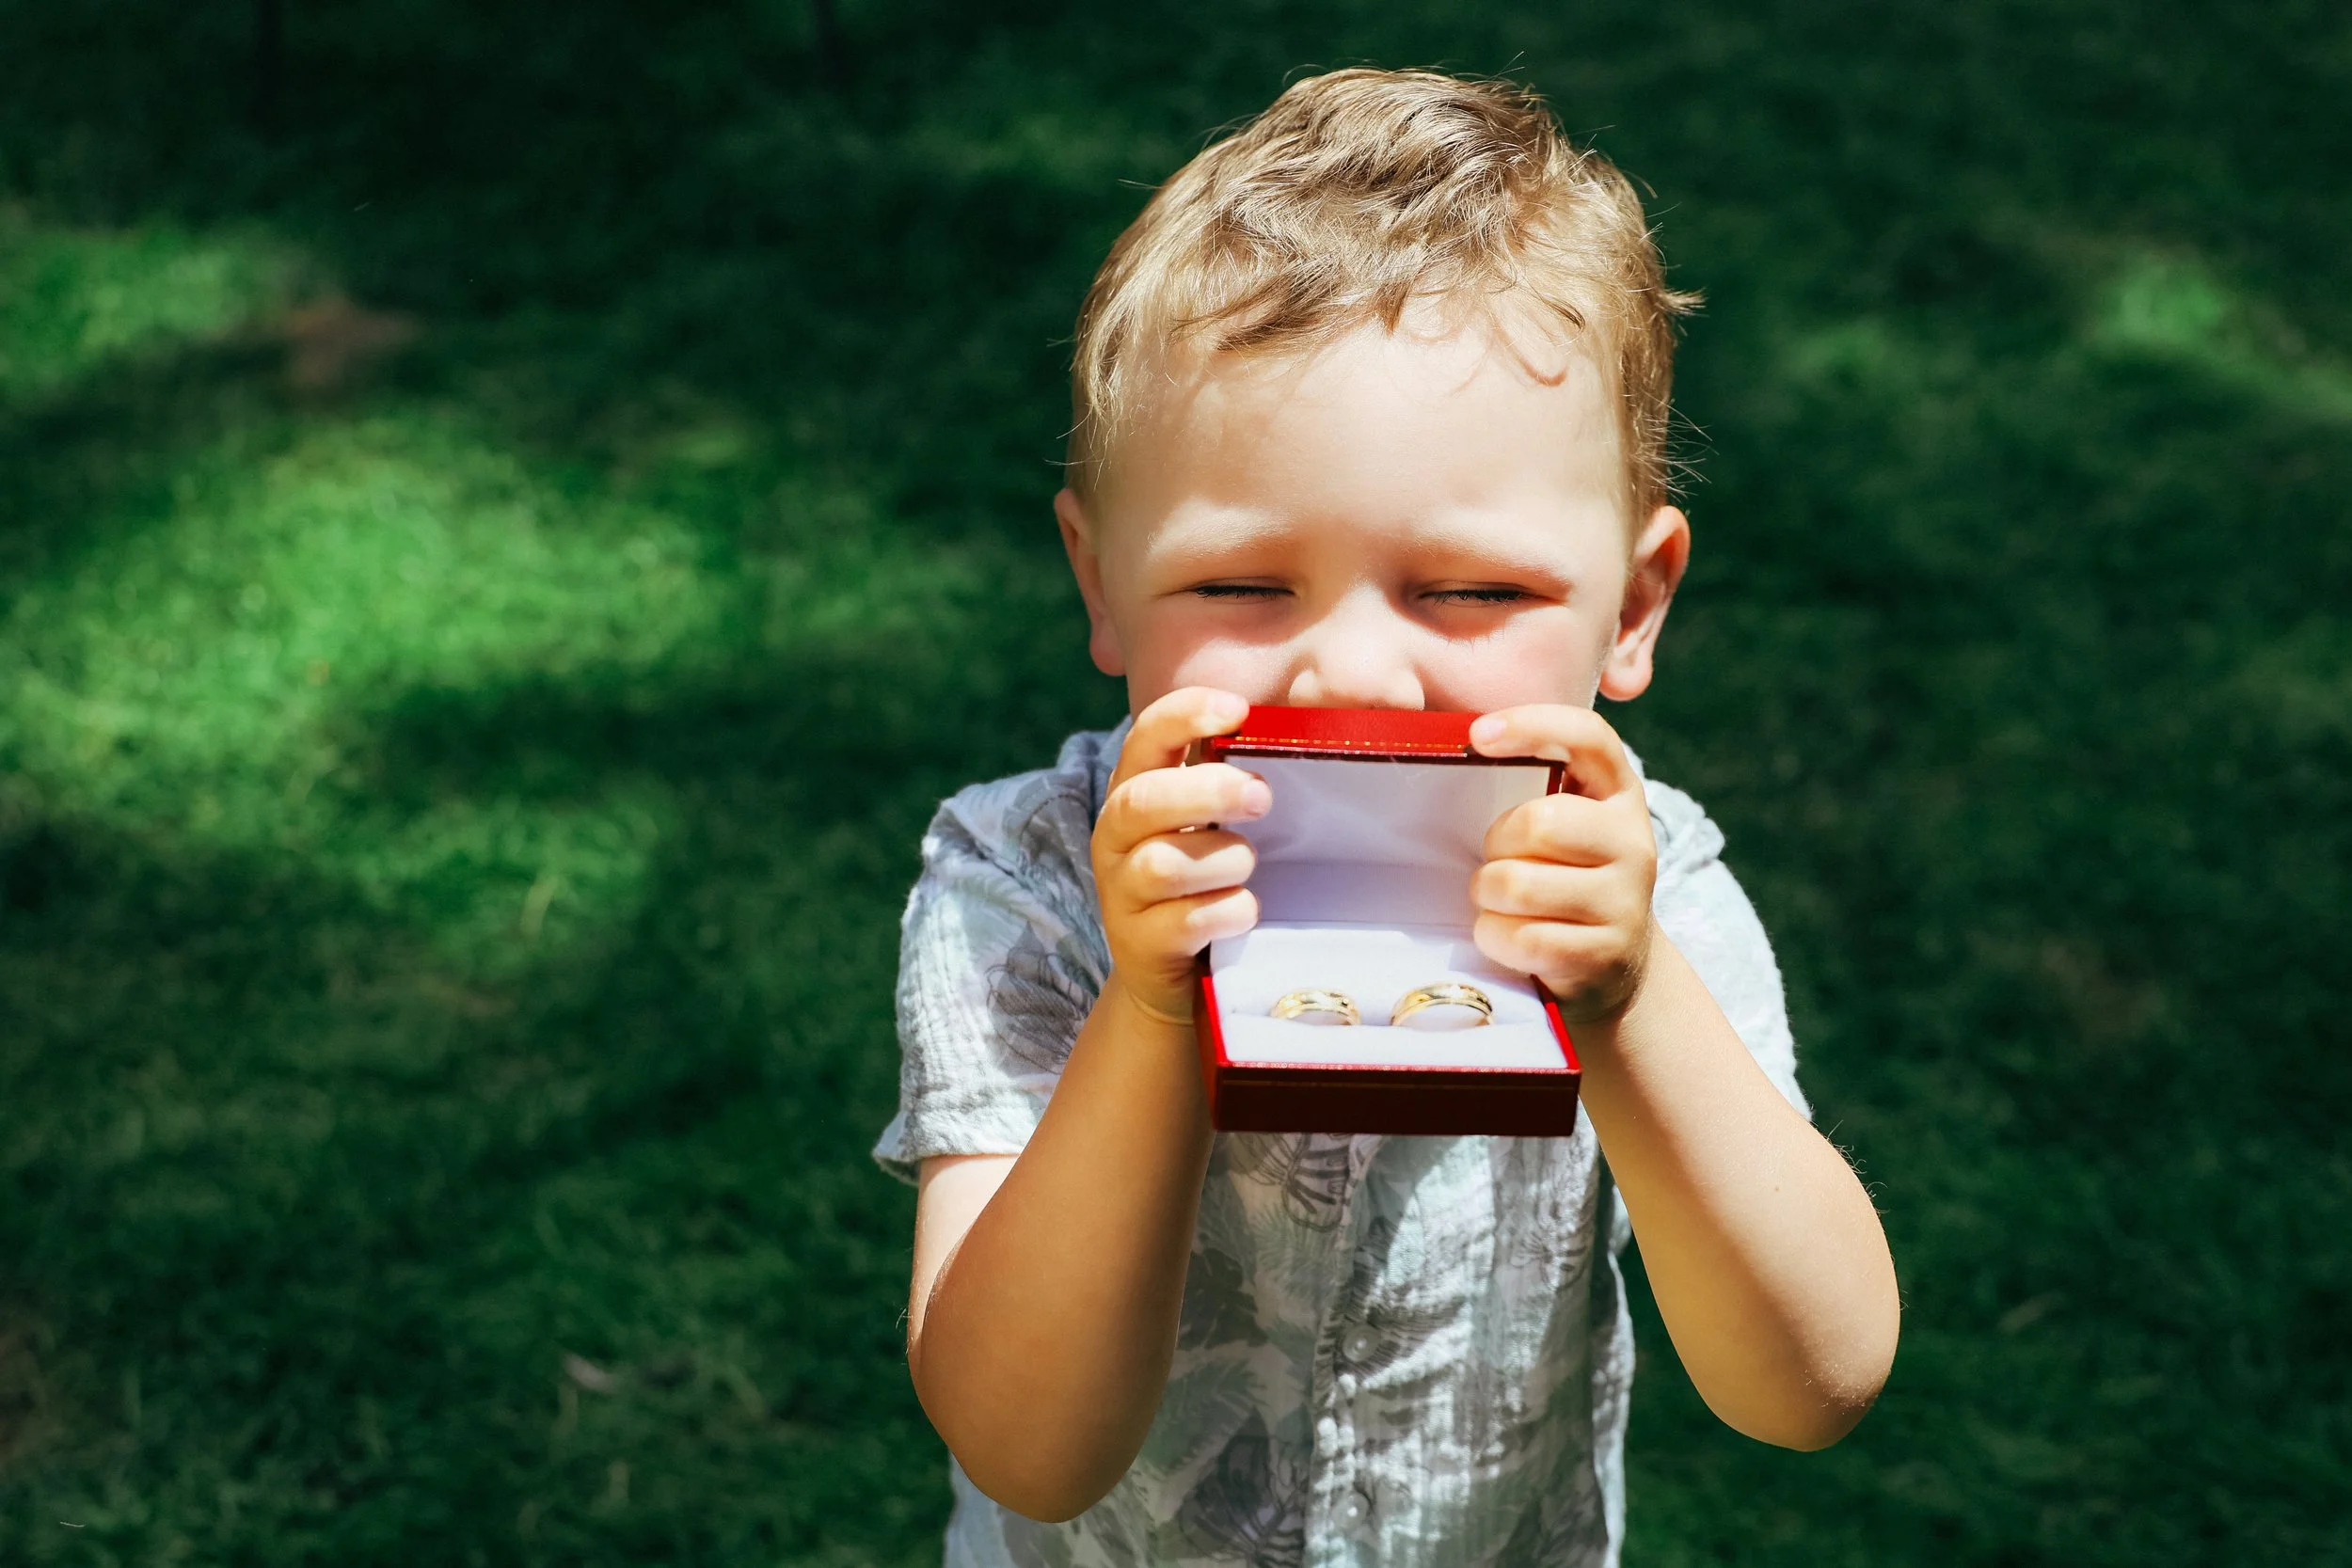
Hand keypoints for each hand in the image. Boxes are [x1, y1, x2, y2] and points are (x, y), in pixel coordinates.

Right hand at [1092, 688, 1266, 1024]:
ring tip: (1247, 867)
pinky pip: (1186, 921)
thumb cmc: (1207, 882)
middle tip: (1262, 798)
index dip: (1185, 715)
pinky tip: (1244, 912)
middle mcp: (1114, 837)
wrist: (1174, 981)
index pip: (1145, 737)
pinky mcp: (1139, 946)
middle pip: (1143, 801)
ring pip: (1165, 865)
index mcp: (1134, 791)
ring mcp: (1121, 894)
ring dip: (1225, 861)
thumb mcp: (1210, 824)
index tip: (1237, 711)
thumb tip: (1320, 720)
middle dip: (1209, 792)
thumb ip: (1235, 779)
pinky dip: (1229, 912)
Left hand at [1467, 704, 1657, 1022]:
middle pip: (1538, 822)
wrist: (1612, 969)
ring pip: (1518, 885)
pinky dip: (1494, 938)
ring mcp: (1625, 902)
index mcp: (1618, 793)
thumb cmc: (1561, 879)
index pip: (1588, 736)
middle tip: (1499, 859)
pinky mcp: (1603, 955)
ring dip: (1488, 894)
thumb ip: (1525, 787)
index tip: (1477, 736)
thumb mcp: (1559, 826)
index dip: (1533, 724)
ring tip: (1501, 901)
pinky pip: (1519, 938)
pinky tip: (1509, 937)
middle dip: (1497, 843)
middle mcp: (1634, 841)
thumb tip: (1444, 745)